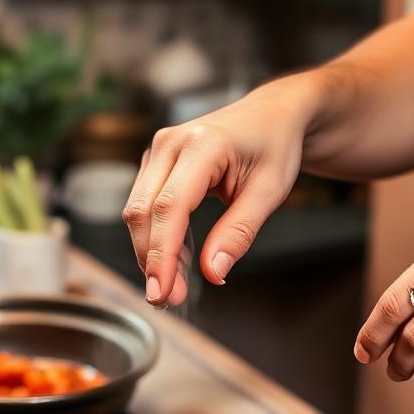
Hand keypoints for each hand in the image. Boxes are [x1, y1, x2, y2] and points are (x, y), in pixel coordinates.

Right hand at [123, 79, 312, 305]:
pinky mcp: (155, 163)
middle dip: (152, 260)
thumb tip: (212, 273)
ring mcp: (158, 150)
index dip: (161, 254)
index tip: (162, 291)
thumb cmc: (275, 145)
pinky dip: (156, 237)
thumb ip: (239, 233)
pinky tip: (173, 261)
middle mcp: (171, 143)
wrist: (273, 114)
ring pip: (138, 211)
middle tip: (169, 299)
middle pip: (144, 211)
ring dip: (151, 252)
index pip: (170, 207)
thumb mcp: (269, 192)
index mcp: (203, 144)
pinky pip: (145, 205)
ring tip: (174, 286)